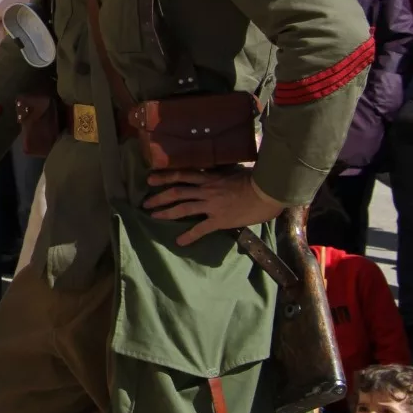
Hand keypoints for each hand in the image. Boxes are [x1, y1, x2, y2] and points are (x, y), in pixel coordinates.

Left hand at [143, 168, 282, 245]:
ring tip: (154, 216)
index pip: (182, 174)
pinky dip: (189, 235)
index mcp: (209, 177)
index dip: (164, 176)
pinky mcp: (219, 219)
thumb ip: (222, 174)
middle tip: (146, 203)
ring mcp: (211, 204)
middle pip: (176, 191)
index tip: (150, 178)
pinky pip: (201, 228)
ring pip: (183, 208)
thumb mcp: (234, 171)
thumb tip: (218, 174)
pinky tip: (179, 241)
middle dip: (159, 197)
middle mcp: (206, 189)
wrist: (267, 191)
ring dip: (166, 212)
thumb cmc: (255, 179)